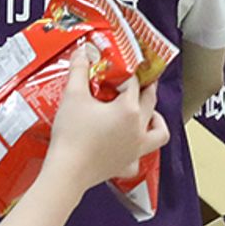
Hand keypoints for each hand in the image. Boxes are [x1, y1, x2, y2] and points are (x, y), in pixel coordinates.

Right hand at [42, 44, 169, 192]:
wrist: (65, 172)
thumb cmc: (71, 136)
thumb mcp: (73, 96)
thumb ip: (79, 71)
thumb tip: (82, 52)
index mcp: (128, 110)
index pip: (132, 83)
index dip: (125, 71)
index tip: (119, 65)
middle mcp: (138, 129)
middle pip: (149, 102)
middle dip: (147, 89)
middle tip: (142, 80)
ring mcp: (135, 149)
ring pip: (158, 132)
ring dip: (156, 120)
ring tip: (148, 112)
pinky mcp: (126, 165)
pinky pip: (141, 157)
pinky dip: (141, 149)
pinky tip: (132, 144)